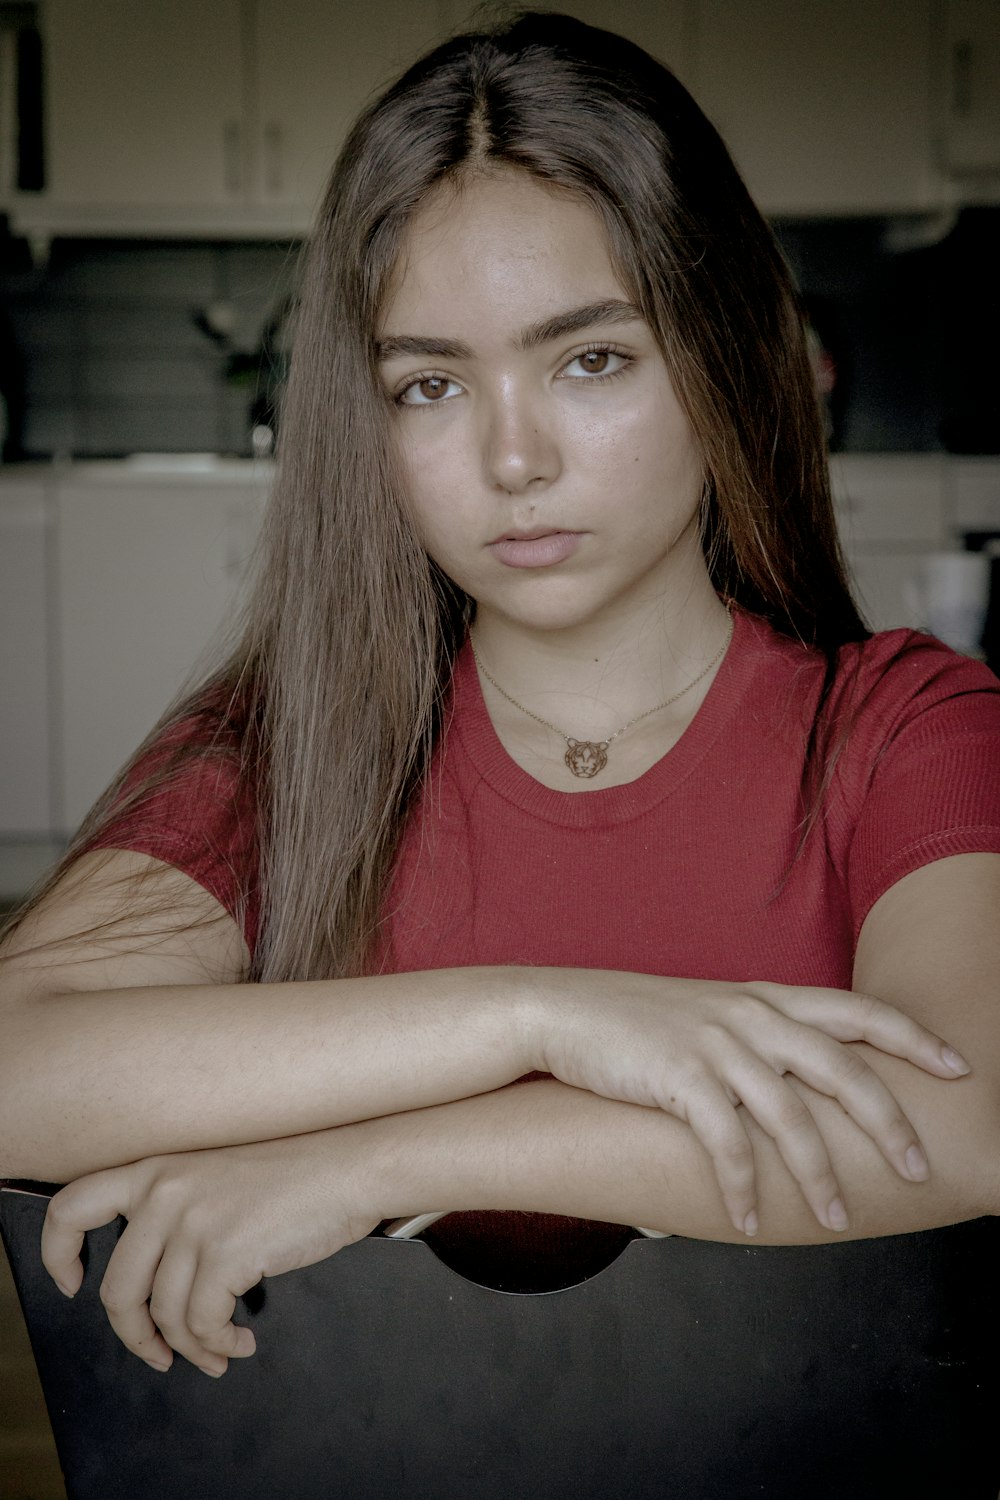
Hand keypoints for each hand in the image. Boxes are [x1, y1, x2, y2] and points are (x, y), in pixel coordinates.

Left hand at [40, 1131, 380, 1375]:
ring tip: (217, 1350)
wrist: (350, 1166)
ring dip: (189, 1348)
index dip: (60, 1254)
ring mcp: (193, 1222)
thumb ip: (175, 1206)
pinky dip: (218, 1342)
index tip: (75, 1283)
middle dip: (136, 1335)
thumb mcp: (216, 1172)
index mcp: (156, 1168)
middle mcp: (164, 1191)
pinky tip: (241, 1337)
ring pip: (162, 1315)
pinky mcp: (225, 1253)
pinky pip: (202, 1323)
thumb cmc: (295, 1173)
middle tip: (159, 1352)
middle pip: (116, 1289)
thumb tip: (153, 1277)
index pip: (72, 1205)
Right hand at [532, 972, 970, 1235]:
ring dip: (818, 1176)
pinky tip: (747, 1220)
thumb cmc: (634, 1020)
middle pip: (842, 1068)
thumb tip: (793, 1091)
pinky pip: (725, 1142)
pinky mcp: (677, 1076)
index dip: (913, 1038)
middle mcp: (749, 1015)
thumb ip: (756, 1039)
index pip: (857, 1010)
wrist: (560, 1010)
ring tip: (835, 1220)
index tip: (959, 1066)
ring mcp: (714, 1044)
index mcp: (763, 998)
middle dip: (888, 1123)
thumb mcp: (706, 1013)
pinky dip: (741, 1187)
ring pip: (790, 1116)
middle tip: (919, 1168)